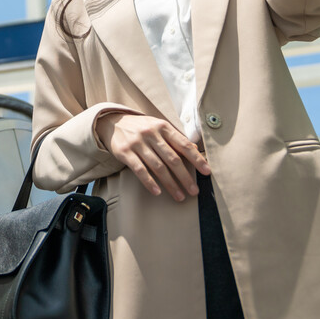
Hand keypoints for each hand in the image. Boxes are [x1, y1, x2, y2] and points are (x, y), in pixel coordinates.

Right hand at [96, 113, 210, 200]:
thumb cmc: (141, 127)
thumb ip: (174, 138)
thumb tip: (195, 150)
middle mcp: (151, 134)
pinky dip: (149, 182)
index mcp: (163, 127)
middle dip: (185, 177)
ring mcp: (137, 143)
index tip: (207, 172)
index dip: (197, 159)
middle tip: (194, 191)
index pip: (184, 144)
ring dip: (170, 184)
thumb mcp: (158, 126)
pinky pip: (140, 170)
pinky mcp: (125, 152)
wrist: (112, 123)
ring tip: (179, 196)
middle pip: (173, 159)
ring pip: (158, 167)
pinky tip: (157, 192)